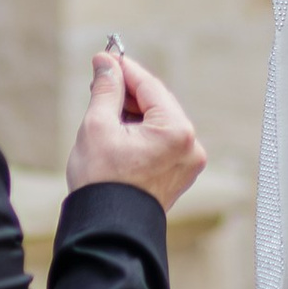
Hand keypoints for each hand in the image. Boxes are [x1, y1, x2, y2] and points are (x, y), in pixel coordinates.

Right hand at [66, 48, 204, 208]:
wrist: (106, 231)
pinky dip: (141, 132)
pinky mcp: (178, 175)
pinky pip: (161, 142)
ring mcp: (187, 163)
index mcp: (176, 131)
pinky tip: (118, 129)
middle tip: (100, 80)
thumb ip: (106, 88)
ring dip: (133, 112)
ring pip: (158, 122)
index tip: (104, 57)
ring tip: (104, 108)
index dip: (124, 69)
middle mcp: (190, 145)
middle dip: (128, 91)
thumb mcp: (98, 125)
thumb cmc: (101, 181)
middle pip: (157, 103)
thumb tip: (105, 63)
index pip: (149, 86)